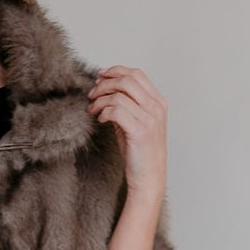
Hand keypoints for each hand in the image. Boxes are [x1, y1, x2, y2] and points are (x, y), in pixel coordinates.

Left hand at [87, 65, 167, 199]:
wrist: (148, 177)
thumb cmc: (140, 152)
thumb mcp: (136, 122)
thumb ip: (127, 105)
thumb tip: (105, 89)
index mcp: (158, 102)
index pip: (136, 74)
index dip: (115, 71)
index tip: (100, 77)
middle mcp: (156, 108)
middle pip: (126, 80)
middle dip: (104, 84)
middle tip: (92, 94)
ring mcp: (150, 119)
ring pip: (119, 95)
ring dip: (100, 100)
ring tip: (93, 109)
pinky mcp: (140, 131)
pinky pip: (116, 111)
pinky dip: (104, 112)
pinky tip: (101, 120)